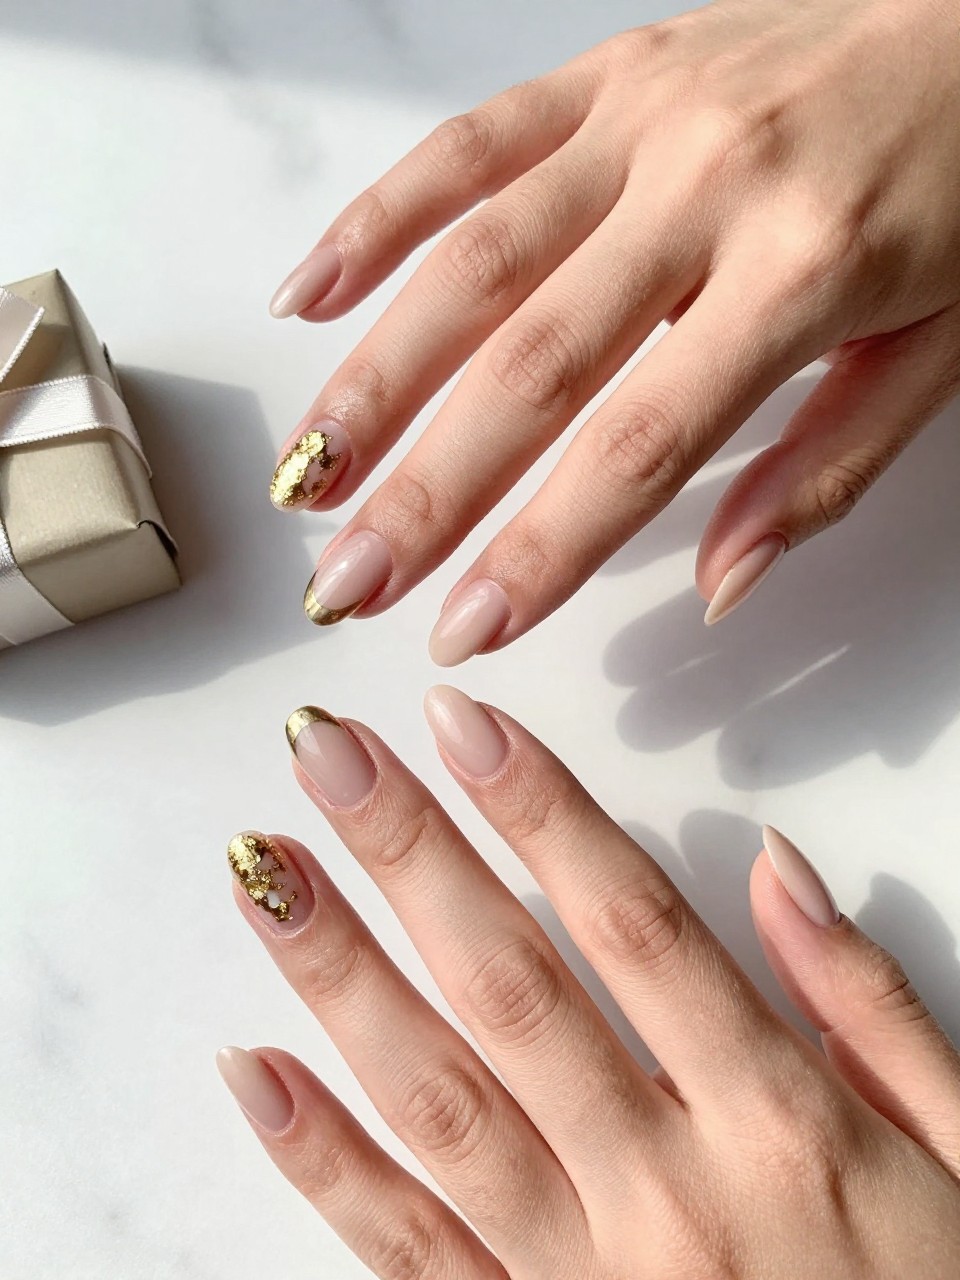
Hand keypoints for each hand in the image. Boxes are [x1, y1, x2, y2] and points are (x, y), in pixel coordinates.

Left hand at [220, 689, 959, 1277]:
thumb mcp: (959, 1148)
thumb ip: (869, 1003)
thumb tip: (776, 868)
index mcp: (779, 1124)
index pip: (633, 924)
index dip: (540, 810)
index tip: (463, 722)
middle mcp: (666, 1193)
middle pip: (512, 987)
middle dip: (410, 856)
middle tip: (329, 752)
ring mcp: (581, 1279)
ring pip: (437, 1100)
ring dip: (340, 973)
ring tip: (264, 869)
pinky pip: (406, 1252)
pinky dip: (323, 1160)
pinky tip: (255, 1070)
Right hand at [267, 0, 959, 658]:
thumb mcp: (942, 352)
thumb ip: (825, 473)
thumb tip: (722, 586)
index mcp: (804, 274)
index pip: (640, 446)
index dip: (540, 549)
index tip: (464, 628)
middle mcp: (705, 189)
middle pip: (531, 367)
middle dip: (424, 491)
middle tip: (344, 583)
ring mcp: (643, 120)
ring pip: (475, 261)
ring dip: (375, 378)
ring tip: (308, 474)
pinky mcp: (608, 73)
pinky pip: (469, 143)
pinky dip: (378, 218)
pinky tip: (311, 296)